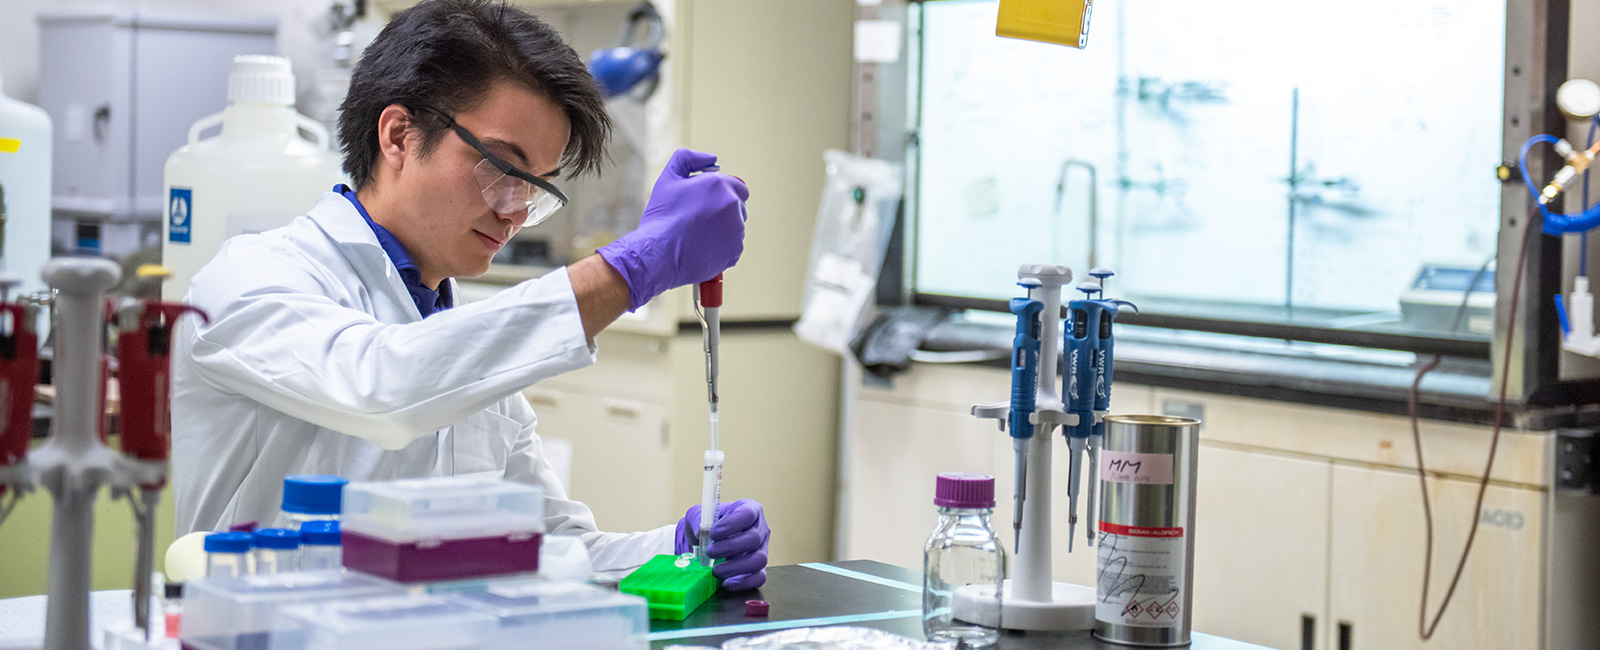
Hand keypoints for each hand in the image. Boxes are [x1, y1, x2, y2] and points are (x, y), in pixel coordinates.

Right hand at [597, 148, 748, 310]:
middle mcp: (733, 205)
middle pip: (738, 207)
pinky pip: (733, 247)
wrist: (658, 254)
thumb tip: (712, 159)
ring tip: (697, 236)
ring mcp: (737, 230)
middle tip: (699, 220)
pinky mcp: (735, 251)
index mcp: (720, 184)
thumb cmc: (662, 217)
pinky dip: (720, 249)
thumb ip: (688, 159)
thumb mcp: (668, 178)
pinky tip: (701, 249)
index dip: (721, 194)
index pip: (737, 187)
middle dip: (723, 212)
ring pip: (735, 228)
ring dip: (722, 230)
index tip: (706, 203)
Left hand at [674, 498, 769, 590]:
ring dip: (735, 567)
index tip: (713, 533)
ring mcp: (762, 549)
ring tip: (716, 570)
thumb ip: (698, 519)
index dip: (732, 524)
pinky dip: (743, 583)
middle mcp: (760, 529)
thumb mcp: (698, 514)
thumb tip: (701, 532)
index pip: (748, 513)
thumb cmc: (708, 525)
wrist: (708, 543)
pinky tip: (725, 583)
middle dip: (729, 547)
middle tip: (710, 552)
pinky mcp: (759, 569)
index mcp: (749, 509)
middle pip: (754, 538)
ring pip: (759, 559)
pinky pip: (759, 577)